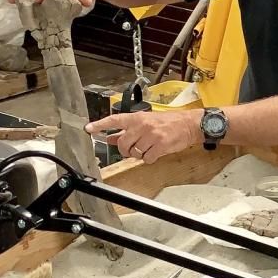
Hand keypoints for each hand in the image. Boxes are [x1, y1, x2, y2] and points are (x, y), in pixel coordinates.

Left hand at [85, 110, 202, 163]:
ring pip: (135, 152)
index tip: (88, 129)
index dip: (100, 125)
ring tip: (149, 148)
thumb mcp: (147, 122)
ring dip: (140, 154)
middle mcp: (142, 125)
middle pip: (123, 143)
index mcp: (137, 118)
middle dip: (126, 150)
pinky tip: (155, 153)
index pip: (114, 120)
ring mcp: (151, 135)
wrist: (189, 124)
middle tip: (132, 150)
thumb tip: (111, 138)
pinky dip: (149, 159)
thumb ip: (128, 131)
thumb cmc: (168, 123)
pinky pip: (147, 158)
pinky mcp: (160, 145)